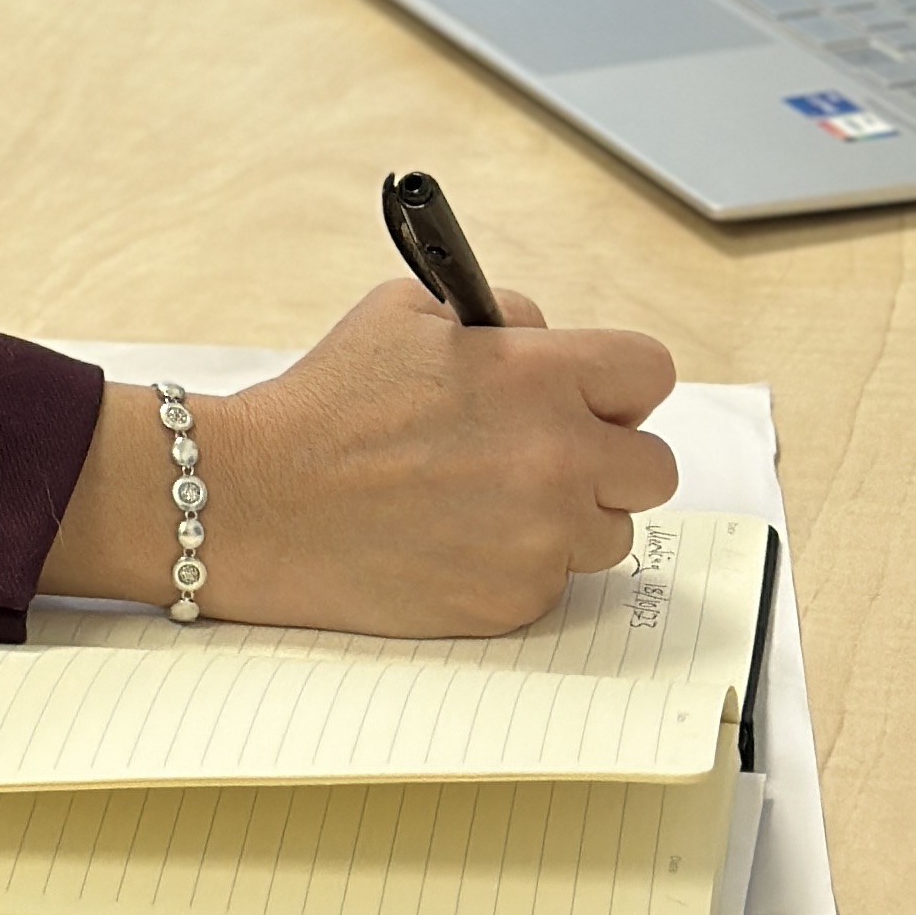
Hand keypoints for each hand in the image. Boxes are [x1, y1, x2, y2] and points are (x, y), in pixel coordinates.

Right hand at [42, 280, 676, 634]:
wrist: (262, 501)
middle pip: (654, 468)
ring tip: (488, 502)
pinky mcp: (514, 600)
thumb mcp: (406, 313)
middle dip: (608, 457)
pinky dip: (517, 565)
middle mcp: (555, 458)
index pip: (649, 372)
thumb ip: (498, 319)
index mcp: (536, 375)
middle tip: (549, 454)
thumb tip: (547, 338)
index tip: (593, 394)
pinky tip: (454, 541)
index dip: (619, 382)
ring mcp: (540, 538)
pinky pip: (553, 582)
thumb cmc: (327, 403)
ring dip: (568, 518)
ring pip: (610, 533)